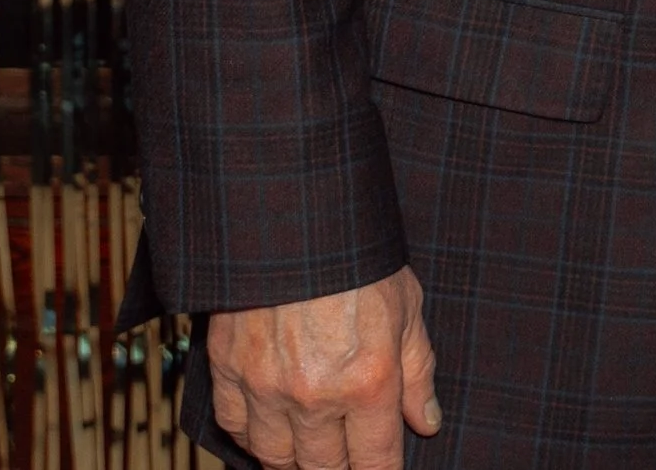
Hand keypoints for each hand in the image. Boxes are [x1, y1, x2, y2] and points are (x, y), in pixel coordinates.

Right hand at [207, 267, 439, 468]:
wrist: (296, 211)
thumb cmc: (357, 253)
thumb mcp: (406, 305)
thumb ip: (417, 370)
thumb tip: (426, 422)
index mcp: (368, 381)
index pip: (375, 463)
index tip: (380, 469)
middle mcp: (316, 395)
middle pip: (324, 469)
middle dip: (340, 467)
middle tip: (347, 452)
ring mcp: (267, 387)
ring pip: (277, 459)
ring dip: (295, 457)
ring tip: (310, 444)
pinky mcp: (228, 370)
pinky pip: (236, 429)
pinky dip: (252, 434)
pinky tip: (270, 423)